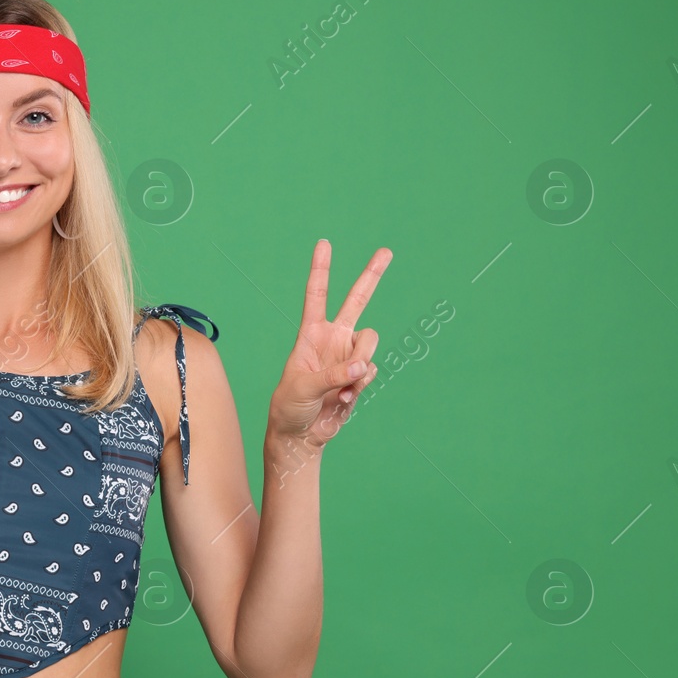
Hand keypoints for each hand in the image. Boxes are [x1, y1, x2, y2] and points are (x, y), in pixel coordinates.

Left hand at [267, 239, 391, 449]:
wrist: (301, 434)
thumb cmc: (290, 406)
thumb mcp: (303, 388)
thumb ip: (333, 374)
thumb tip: (363, 365)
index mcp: (311, 334)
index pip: (317, 295)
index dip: (321, 269)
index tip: (324, 243)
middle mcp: (334, 339)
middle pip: (357, 301)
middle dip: (372, 275)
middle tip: (387, 250)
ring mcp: (349, 356)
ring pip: (370, 342)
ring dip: (360, 363)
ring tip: (340, 387)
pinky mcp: (360, 375)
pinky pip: (371, 371)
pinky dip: (359, 386)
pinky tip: (342, 400)